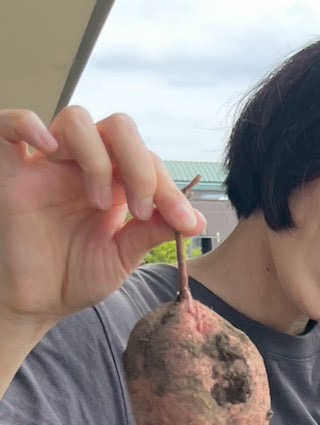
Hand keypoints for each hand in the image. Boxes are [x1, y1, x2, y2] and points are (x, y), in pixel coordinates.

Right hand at [0, 106, 203, 333]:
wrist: (34, 303)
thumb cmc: (74, 277)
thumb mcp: (122, 257)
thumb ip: (151, 233)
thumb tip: (195, 219)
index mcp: (112, 183)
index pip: (147, 161)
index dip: (170, 188)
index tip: (185, 223)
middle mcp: (82, 166)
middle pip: (119, 129)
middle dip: (141, 165)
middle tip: (141, 210)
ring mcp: (47, 165)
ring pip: (77, 121)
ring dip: (98, 159)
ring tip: (99, 203)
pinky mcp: (11, 171)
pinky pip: (9, 125)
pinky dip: (27, 123)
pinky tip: (48, 146)